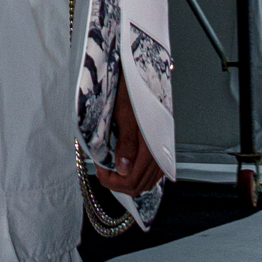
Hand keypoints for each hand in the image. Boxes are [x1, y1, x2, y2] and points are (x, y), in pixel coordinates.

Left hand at [96, 77, 161, 197]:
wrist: (143, 76)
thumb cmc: (131, 92)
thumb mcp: (123, 115)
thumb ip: (125, 144)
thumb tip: (122, 169)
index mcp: (151, 145)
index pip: (131, 181)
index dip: (111, 180)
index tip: (99, 166)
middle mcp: (160, 152)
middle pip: (139, 186)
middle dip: (117, 183)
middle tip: (103, 168)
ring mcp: (162, 151)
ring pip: (146, 182)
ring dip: (127, 181)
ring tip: (111, 167)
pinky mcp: (161, 147)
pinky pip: (153, 172)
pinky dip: (138, 174)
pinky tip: (126, 165)